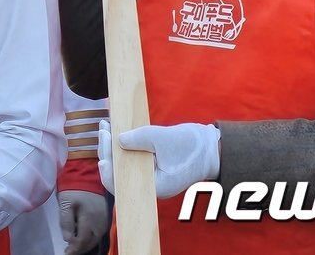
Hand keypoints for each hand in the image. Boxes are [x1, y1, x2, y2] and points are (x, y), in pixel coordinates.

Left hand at [58, 190, 107, 254]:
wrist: (86, 175)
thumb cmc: (73, 189)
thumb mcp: (65, 203)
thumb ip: (66, 222)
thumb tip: (68, 239)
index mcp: (89, 219)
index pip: (82, 240)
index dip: (74, 249)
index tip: (66, 253)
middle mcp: (99, 222)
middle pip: (91, 242)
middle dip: (80, 249)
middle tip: (70, 251)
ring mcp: (104, 220)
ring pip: (96, 239)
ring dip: (86, 244)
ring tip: (76, 247)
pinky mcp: (106, 217)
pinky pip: (100, 232)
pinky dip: (92, 238)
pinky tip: (85, 238)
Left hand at [100, 120, 219, 199]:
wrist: (211, 149)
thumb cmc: (191, 146)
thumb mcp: (162, 138)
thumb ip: (139, 138)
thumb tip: (117, 139)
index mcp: (154, 187)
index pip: (120, 182)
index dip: (108, 162)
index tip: (104, 139)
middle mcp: (149, 187)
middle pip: (118, 175)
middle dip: (107, 151)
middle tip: (103, 128)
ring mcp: (149, 179)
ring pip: (123, 168)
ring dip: (113, 149)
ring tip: (105, 128)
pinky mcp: (150, 170)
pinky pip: (131, 163)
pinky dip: (122, 149)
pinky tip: (116, 134)